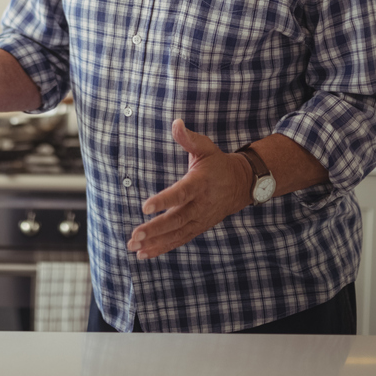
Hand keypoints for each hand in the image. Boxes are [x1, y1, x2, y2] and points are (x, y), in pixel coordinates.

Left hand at [126, 119, 251, 259]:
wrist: (242, 184)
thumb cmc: (217, 163)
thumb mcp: (206, 147)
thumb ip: (189, 138)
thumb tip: (175, 122)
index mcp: (200, 183)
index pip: (181, 193)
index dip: (164, 200)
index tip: (145, 206)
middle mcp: (201, 204)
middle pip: (176, 219)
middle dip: (155, 229)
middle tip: (135, 235)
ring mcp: (200, 219)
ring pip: (177, 234)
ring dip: (155, 242)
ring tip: (134, 247)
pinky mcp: (198, 227)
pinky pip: (179, 240)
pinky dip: (162, 248)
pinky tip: (144, 253)